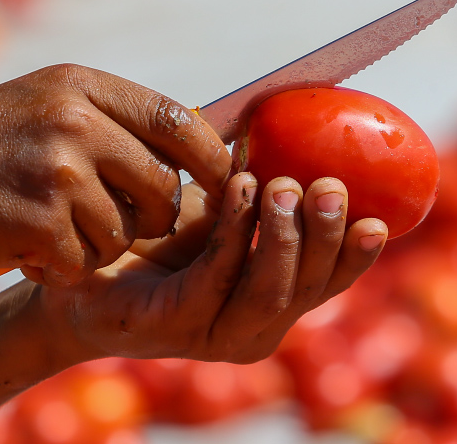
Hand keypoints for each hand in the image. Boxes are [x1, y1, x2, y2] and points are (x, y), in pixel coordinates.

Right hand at [0, 64, 230, 287]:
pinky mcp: (41, 224)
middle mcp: (77, 124)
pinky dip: (70, 266)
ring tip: (60, 228)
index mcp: (83, 87)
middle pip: (163, 185)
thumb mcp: (46, 101)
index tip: (227, 179)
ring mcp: (60, 174)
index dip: (211, 156)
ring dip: (105, 243)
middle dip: (159, 215)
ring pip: (128, 230)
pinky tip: (36, 248)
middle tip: (133, 221)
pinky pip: (90, 260)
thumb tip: (196, 135)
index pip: (177, 119)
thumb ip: (112, 115)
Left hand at [37, 173, 387, 363]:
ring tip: (283, 185)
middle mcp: (254, 327)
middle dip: (325, 237)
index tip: (378, 220)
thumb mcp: (222, 207)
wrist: (78, 267)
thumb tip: (306, 121)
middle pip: (309, 290)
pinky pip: (217, 278)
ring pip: (270, 292)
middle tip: (330, 187)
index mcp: (276, 300)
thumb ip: (264, 187)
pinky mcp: (174, 326)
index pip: (330, 282)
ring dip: (282, 235)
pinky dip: (234, 232)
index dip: (357, 256)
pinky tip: (240, 189)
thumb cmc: (156, 235)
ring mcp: (215, 335)